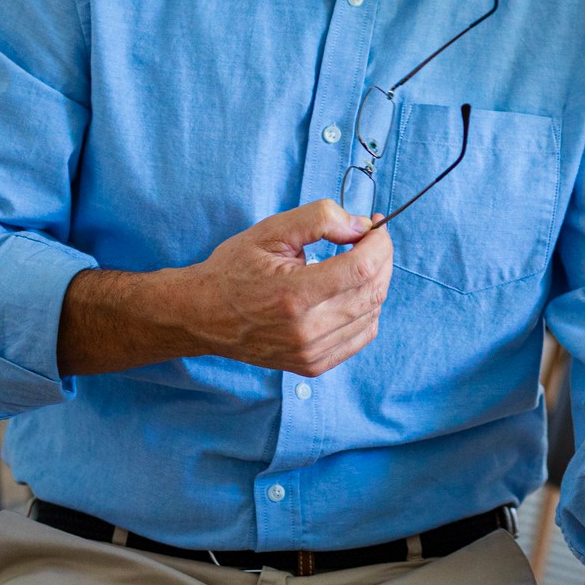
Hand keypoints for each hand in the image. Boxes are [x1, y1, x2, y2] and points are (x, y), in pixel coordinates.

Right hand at [177, 199, 393, 374]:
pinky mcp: (313, 365)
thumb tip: (361, 226)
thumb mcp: (271, 231)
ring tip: (358, 262)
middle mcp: (306, 330)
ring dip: (376, 282)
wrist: (203, 314)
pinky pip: (362, 336)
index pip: (362, 268)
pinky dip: (367, 310)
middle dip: (382, 258)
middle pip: (373, 291)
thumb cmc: (234, 270)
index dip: (379, 242)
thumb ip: (319, 219)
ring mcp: (310, 352)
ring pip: (372, 313)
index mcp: (294, 294)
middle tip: (371, 239)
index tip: (376, 225)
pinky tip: (351, 292)